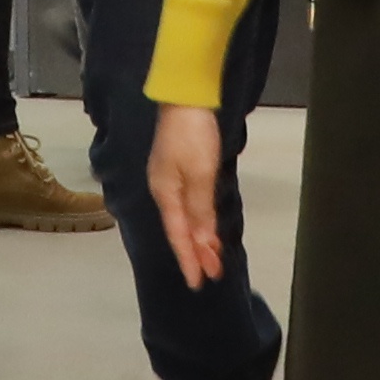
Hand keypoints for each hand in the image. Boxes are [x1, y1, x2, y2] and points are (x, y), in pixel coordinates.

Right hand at [154, 106, 228, 285]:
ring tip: (215, 258)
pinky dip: (200, 220)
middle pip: (182, 229)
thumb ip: (201, 209)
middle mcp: (165, 190)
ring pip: (187, 218)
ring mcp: (172, 179)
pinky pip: (190, 204)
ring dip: (201, 238)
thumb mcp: (200, 174)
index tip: (197, 283)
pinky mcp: (181, 168)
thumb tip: (201, 240)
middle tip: (214, 275)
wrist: (186, 97)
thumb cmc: (192, 135)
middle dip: (197, 253)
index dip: (188, 259)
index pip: (178, 235)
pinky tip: (207, 227)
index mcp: (165, 193)